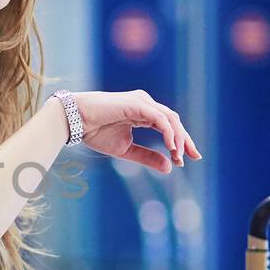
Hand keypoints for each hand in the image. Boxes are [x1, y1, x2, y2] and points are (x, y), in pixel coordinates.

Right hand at [75, 90, 201, 174]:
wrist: (75, 121)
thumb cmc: (95, 132)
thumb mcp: (126, 150)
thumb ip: (147, 156)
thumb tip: (169, 168)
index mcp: (142, 112)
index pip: (168, 125)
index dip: (180, 141)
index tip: (189, 158)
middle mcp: (145, 104)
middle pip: (174, 121)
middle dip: (185, 140)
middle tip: (194, 157)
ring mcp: (142, 101)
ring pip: (170, 119)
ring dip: (178, 138)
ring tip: (179, 156)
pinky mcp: (137, 103)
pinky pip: (160, 118)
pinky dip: (168, 133)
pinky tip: (171, 147)